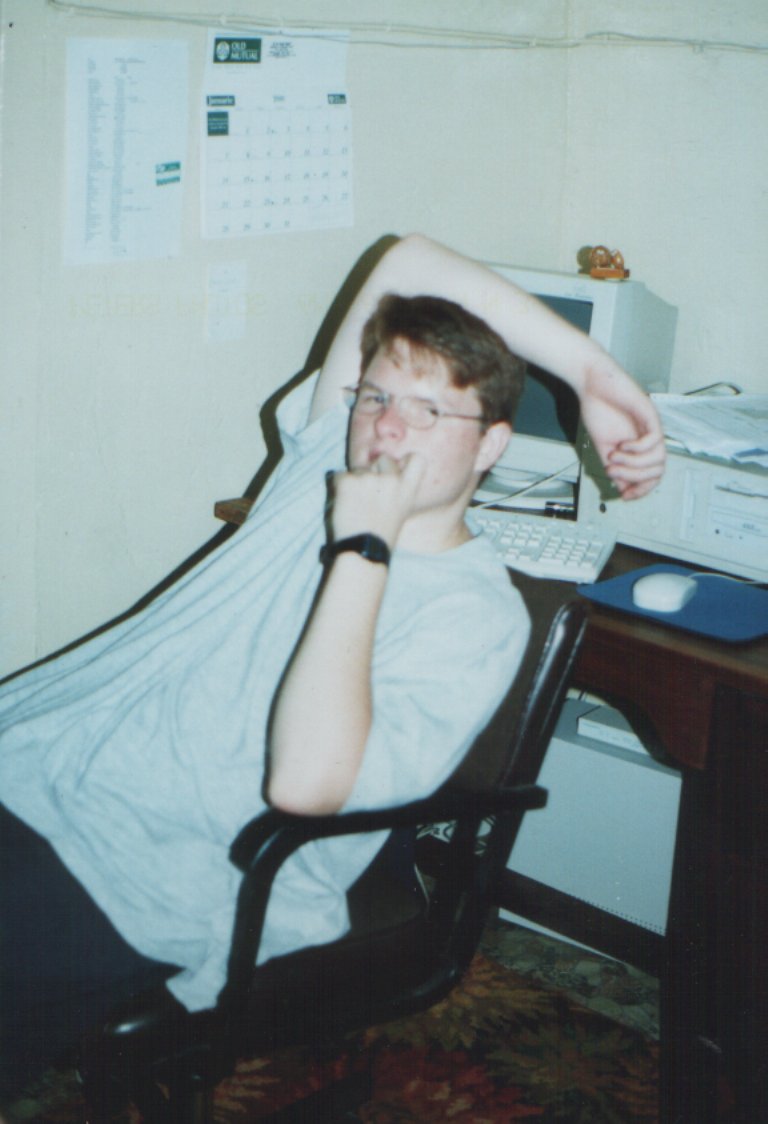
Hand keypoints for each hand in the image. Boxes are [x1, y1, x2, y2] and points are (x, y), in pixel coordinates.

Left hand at [328, 452, 426, 545]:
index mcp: (407, 489)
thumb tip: (382, 473)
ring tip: (356, 507)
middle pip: (384, 458)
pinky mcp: (348, 481)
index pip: (416, 459)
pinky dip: (338, 487)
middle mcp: (392, 479)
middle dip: (375, 469)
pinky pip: (338, 475)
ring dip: (354, 482)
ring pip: (358, 469)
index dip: (406, 460)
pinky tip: (344, 505)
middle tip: (369, 494)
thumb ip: (396, 490)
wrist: (364, 550)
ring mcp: (370, 478)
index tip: (399, 467)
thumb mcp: (401, 511)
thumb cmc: (381, 536)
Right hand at [579, 366, 665, 499]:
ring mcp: (651, 426)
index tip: (624, 495)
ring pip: (658, 459)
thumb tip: (622, 489)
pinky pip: (654, 440)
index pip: (653, 475)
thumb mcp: (604, 447)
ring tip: (614, 458)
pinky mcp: (650, 414)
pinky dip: (637, 449)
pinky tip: (622, 445)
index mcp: (641, 447)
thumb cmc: (598, 408)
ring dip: (634, 465)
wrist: (591, 383)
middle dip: (635, 479)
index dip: (642, 490)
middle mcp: (650, 438)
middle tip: (612, 472)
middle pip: (658, 472)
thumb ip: (615, 468)